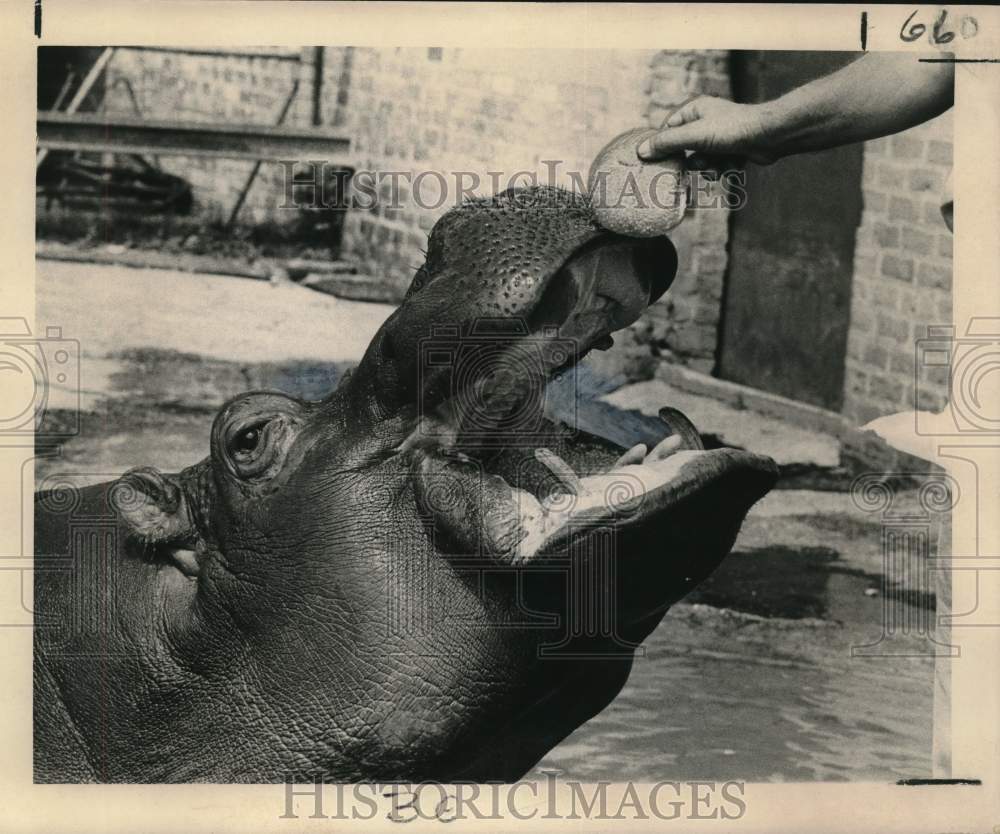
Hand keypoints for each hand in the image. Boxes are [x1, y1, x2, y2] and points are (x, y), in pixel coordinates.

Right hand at [637, 96, 778, 173]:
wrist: (769, 136)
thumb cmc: (732, 129)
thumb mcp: (694, 135)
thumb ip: (667, 143)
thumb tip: (642, 152)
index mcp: (694, 110)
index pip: (668, 129)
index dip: (664, 146)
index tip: (658, 161)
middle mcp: (706, 121)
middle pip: (684, 148)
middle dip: (690, 160)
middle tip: (695, 164)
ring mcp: (719, 137)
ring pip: (700, 161)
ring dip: (708, 167)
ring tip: (718, 164)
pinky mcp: (731, 151)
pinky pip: (716, 166)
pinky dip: (722, 169)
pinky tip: (732, 165)